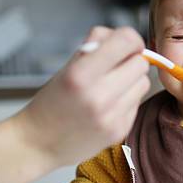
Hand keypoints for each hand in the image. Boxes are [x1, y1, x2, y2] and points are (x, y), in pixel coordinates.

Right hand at [14, 26, 149, 162]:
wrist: (38, 144)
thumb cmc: (52, 102)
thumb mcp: (68, 66)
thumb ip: (97, 46)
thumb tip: (127, 37)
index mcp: (81, 74)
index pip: (127, 40)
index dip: (130, 38)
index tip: (124, 44)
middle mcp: (98, 96)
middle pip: (141, 63)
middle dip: (130, 60)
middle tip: (115, 66)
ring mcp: (111, 116)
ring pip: (144, 83)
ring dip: (132, 80)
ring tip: (111, 87)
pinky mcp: (120, 130)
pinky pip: (138, 103)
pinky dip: (128, 100)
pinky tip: (109, 105)